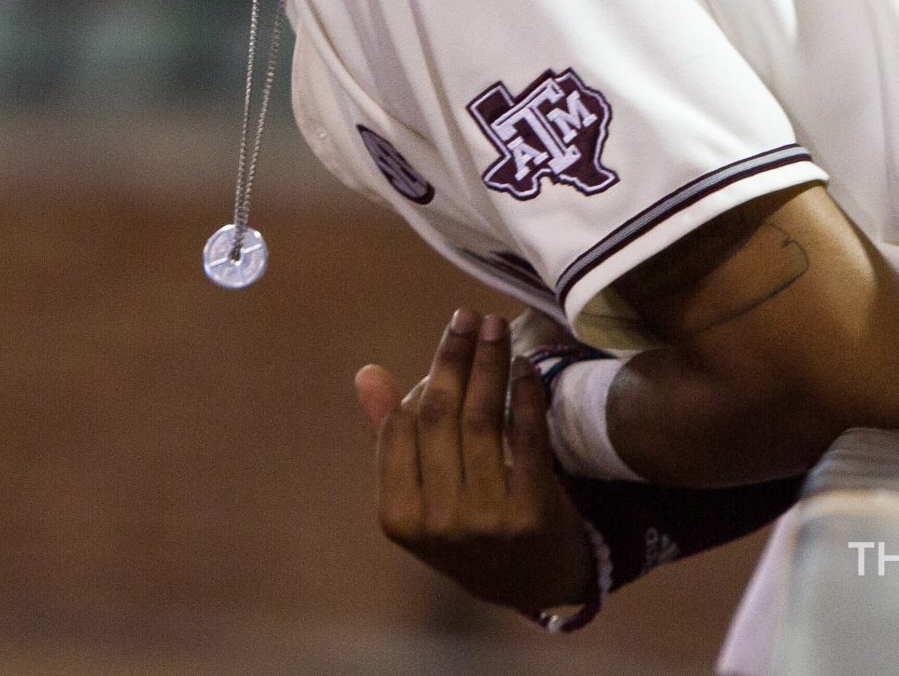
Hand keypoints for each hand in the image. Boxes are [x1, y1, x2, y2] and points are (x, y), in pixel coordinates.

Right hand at [356, 308, 598, 617]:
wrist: (532, 583)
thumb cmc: (466, 529)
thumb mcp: (420, 497)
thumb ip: (392, 438)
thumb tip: (366, 374)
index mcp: (399, 517)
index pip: (400, 428)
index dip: (423, 379)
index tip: (449, 341)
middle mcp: (438, 521)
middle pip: (440, 416)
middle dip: (454, 356)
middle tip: (468, 315)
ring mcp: (485, 520)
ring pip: (483, 420)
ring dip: (490, 363)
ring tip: (496, 326)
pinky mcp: (531, 514)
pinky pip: (527, 438)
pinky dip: (526, 395)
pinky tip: (524, 366)